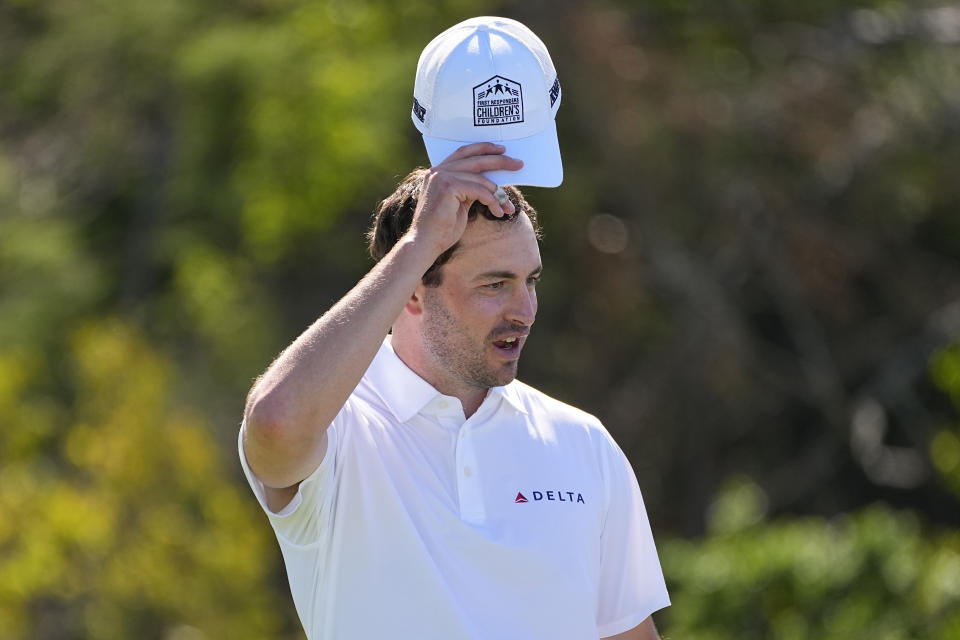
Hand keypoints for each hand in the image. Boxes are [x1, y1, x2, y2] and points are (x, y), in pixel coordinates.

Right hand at [409, 142, 523, 255]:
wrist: (426, 243)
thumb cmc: (443, 228)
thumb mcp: (460, 203)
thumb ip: (470, 189)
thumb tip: (490, 184)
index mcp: (438, 172)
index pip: (464, 152)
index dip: (483, 149)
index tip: (502, 151)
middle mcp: (438, 171)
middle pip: (475, 160)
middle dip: (500, 161)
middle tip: (518, 164)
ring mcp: (442, 177)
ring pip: (480, 178)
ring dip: (499, 193)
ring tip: (508, 207)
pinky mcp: (448, 187)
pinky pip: (479, 190)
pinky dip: (492, 201)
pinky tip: (498, 213)